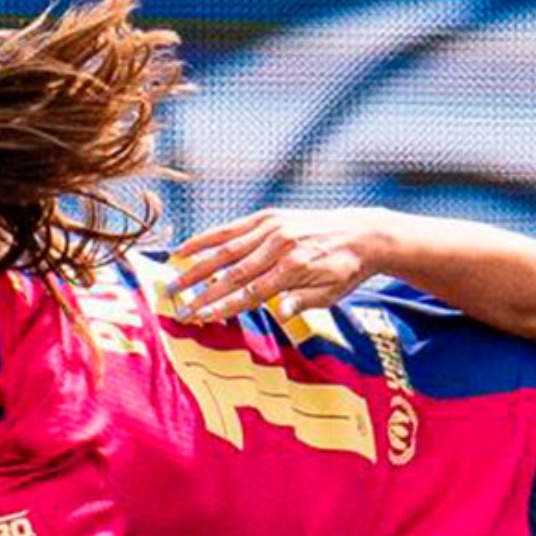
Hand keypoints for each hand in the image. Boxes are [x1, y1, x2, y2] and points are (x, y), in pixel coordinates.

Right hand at [173, 207, 388, 322]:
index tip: (200, 318)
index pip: (250, 292)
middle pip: (232, 273)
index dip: (222, 306)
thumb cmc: (345, 270)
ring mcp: (271, 228)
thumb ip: (302, 302)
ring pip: (225, 249)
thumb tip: (279, 313)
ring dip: (196, 266)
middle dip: (202, 292)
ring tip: (173, 282)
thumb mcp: (331, 294)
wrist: (363, 234)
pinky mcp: (268, 216)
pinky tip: (185, 249)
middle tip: (178, 307)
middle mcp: (279, 245)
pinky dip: (207, 238)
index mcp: (293, 267)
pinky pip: (231, 229)